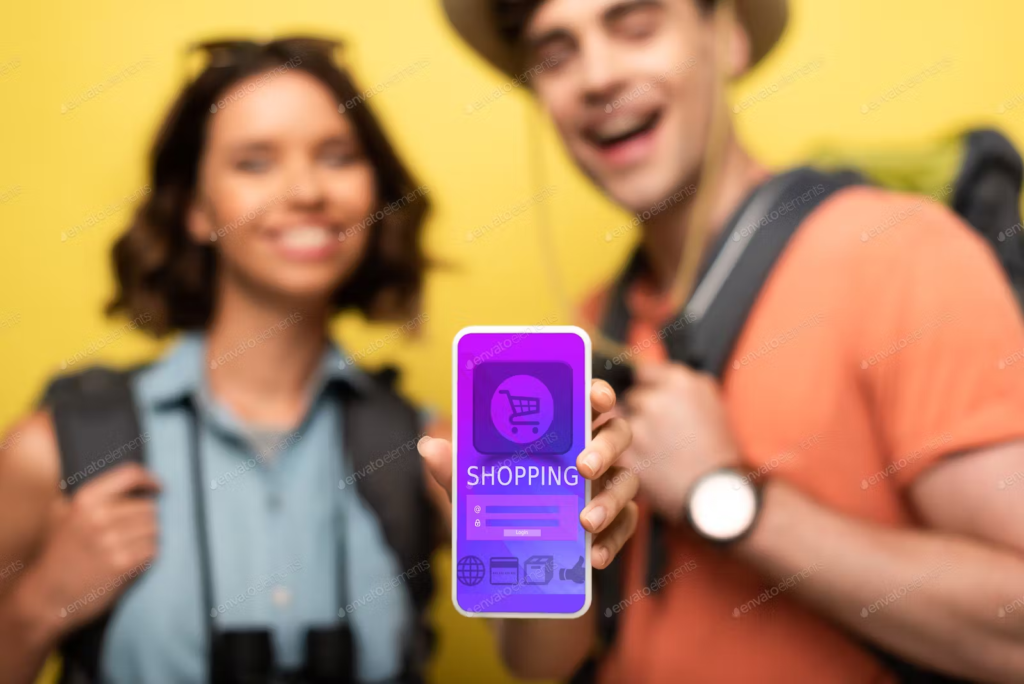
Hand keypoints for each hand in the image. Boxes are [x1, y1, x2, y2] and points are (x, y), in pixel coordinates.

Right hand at [28, 464, 159, 633]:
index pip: (129, 475)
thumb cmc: (59, 556)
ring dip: (147, 539)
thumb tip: (136, 484)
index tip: (158, 488)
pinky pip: (153, 550)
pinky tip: (129, 563)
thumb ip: (93, 499)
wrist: (46, 597)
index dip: (149, 479)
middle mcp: (98, 516)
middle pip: (149, 507)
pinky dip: (146, 557)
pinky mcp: (122, 563)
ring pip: (154, 529)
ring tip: (127, 550)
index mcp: (84, 500)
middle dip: (146, 520)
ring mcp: (111, 540)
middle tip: (131, 535)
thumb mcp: (63, 517)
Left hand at [418, 379, 638, 568]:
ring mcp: (607, 489)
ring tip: (585, 522)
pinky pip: (626, 527)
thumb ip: (455, 472)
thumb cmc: (497, 515)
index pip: (587, 402)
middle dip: (605, 447)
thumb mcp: (472, 495)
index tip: (596, 396)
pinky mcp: (614, 525)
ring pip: (628, 482)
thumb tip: (428, 448)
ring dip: (610, 500)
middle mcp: (591, 454)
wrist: (513, 571)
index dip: (598, 393)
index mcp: (562, 434)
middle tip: (583, 466)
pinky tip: (593, 555)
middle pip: (617, 435)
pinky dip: (612, 541)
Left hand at [622, 362, 739, 521]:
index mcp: (678, 382)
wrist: (716, 492)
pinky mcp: (627, 456)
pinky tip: (637, 466)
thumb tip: (655, 375)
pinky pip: (613, 450)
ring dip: (625, 435)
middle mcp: (655, 400)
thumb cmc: (717, 449)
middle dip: (636, 413)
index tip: (648, 400)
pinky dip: (618, 458)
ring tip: (649, 452)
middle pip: (630, 399)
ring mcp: (638, 428)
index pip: (644, 373)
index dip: (645, 389)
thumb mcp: (709, 401)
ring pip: (616, 424)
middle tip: (655, 432)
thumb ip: (682, 382)